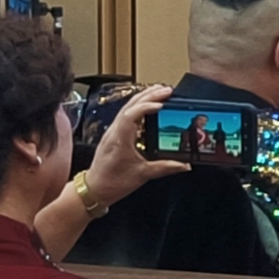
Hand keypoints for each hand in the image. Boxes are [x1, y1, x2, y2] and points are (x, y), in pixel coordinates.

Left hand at [85, 84, 174, 206]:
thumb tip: (184, 164)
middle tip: (167, 90)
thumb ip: (165, 168)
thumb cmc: (112, 182)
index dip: (146, 107)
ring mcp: (113, 131)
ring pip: (127, 107)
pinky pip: (126, 114)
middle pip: (130, 106)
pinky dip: (138, 106)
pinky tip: (148, 104)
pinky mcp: (114, 134)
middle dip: (149, 95)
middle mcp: (114, 132)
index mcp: (119, 140)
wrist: (94, 188)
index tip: (162, 104)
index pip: (131, 116)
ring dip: (143, 97)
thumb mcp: (142, 175)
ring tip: (159, 90)